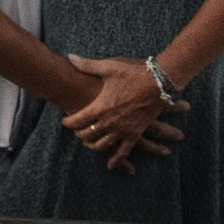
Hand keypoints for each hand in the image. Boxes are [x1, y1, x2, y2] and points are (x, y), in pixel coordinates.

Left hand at [61, 55, 186, 169]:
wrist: (159, 81)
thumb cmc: (133, 73)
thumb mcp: (109, 67)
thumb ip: (87, 65)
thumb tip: (70, 57)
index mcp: (101, 106)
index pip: (78, 120)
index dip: (68, 122)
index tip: (64, 121)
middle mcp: (110, 122)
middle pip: (88, 134)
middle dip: (79, 135)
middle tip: (76, 132)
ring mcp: (123, 129)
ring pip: (103, 145)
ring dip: (93, 146)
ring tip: (89, 144)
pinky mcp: (136, 133)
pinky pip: (124, 151)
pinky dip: (117, 160)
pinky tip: (111, 166)